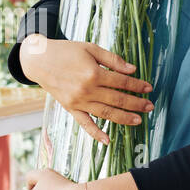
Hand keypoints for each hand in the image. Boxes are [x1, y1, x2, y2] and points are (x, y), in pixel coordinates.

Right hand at [19, 33, 153, 145]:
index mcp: (93, 73)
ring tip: (139, 120)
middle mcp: (87, 90)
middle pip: (117, 99)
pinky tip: (107, 141)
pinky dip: (96, 133)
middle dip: (136, 103)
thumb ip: (112, 59)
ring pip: (106, 113)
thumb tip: (132, 70)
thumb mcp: (90, 48)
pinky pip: (85, 124)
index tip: (149, 88)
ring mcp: (78, 102)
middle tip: (150, 106)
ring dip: (124, 118)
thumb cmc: (66, 51)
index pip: (122, 81)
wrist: (39, 60)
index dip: (137, 85)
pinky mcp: (70, 108)